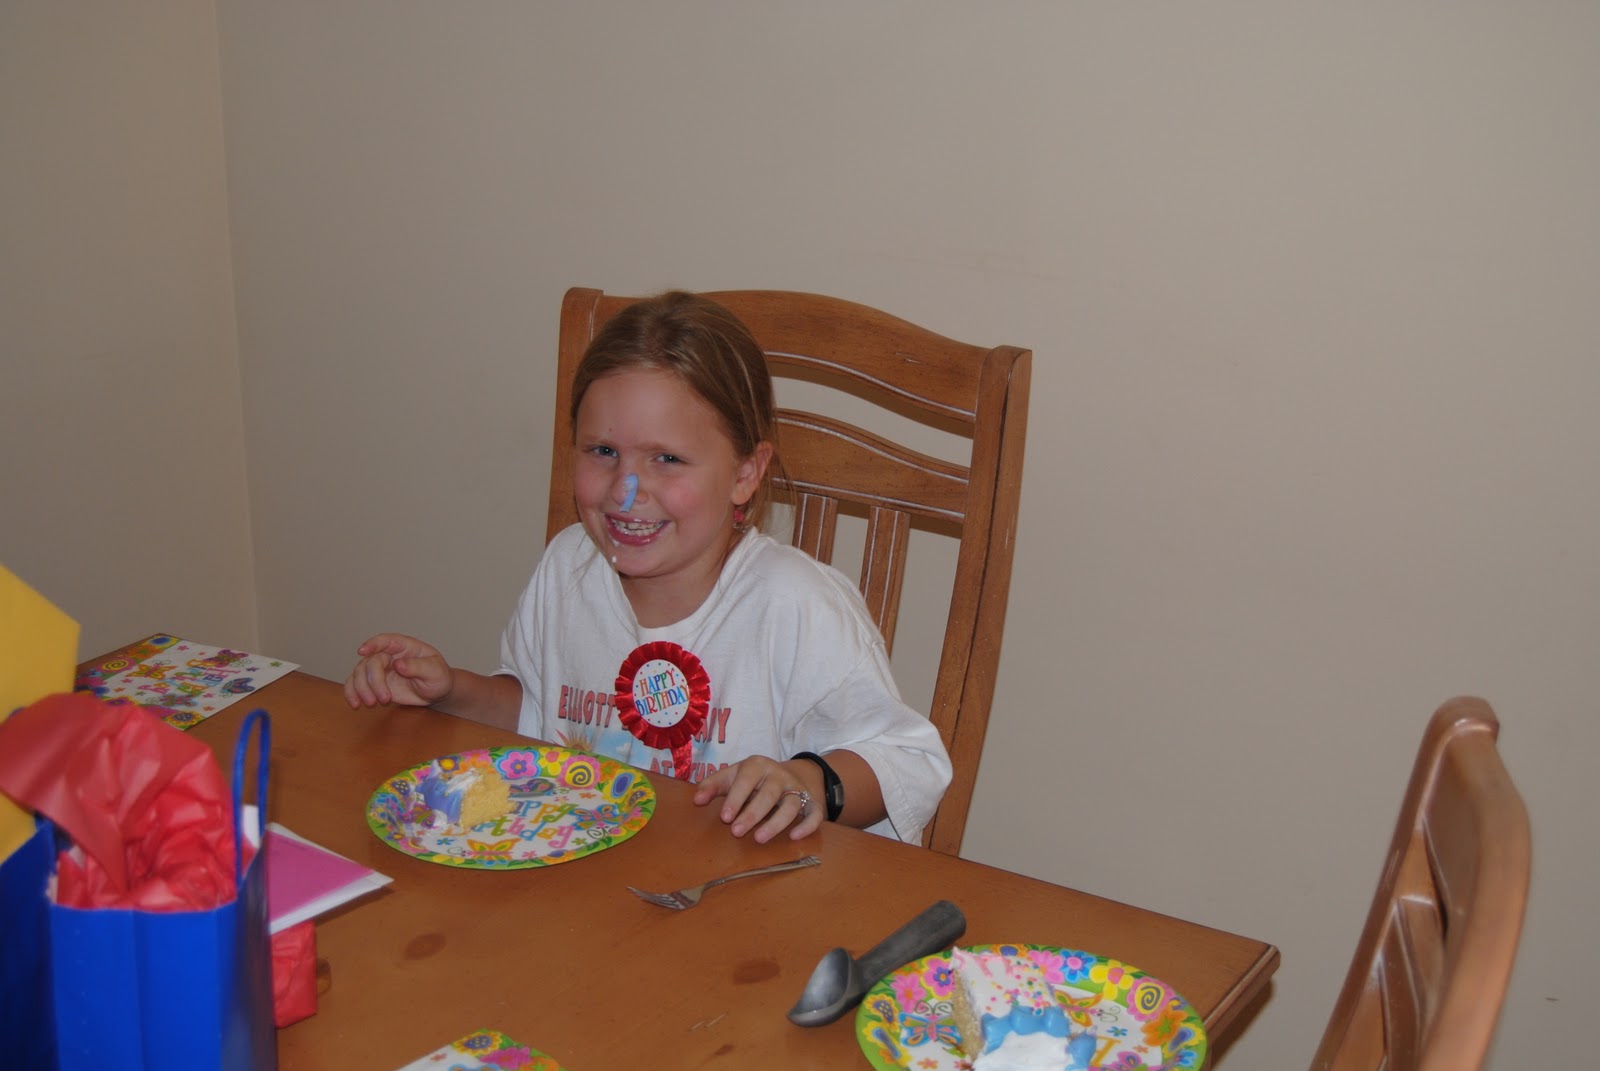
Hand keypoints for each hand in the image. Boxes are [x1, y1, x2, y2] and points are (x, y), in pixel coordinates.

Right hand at [343, 633, 453, 708]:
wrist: (436, 692)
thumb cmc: (438, 677)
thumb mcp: (435, 671)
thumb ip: (418, 666)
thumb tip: (398, 664)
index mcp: (404, 646)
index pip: (386, 640)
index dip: (373, 644)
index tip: (362, 652)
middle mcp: (389, 655)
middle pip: (370, 662)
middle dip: (373, 681)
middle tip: (384, 699)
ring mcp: (380, 669)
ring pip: (360, 673)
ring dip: (361, 688)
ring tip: (371, 703)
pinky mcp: (374, 683)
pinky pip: (356, 684)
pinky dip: (352, 693)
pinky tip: (355, 704)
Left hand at [692, 756, 824, 842]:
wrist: (788, 774)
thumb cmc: (752, 780)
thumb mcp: (732, 776)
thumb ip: (713, 786)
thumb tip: (696, 800)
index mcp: (757, 765)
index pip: (746, 780)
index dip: (736, 798)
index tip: (725, 817)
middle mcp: (779, 775)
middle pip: (768, 794)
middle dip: (753, 813)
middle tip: (737, 832)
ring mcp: (797, 788)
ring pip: (792, 805)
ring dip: (776, 822)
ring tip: (759, 839)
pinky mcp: (812, 802)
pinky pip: (814, 813)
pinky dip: (808, 825)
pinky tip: (795, 837)